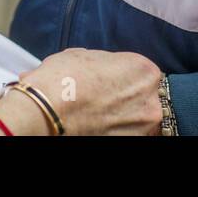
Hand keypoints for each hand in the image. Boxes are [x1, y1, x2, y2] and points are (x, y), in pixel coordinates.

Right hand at [0, 48, 163, 135]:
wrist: (47, 110)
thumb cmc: (63, 78)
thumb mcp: (83, 54)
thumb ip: (104, 62)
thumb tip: (102, 68)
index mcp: (143, 69)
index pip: (140, 70)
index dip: (122, 73)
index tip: (110, 78)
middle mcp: (150, 98)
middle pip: (142, 94)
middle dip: (125, 95)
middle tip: (102, 96)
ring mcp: (142, 125)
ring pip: (136, 116)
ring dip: (121, 114)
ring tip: (95, 111)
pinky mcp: (131, 142)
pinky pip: (126, 131)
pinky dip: (114, 128)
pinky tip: (94, 123)